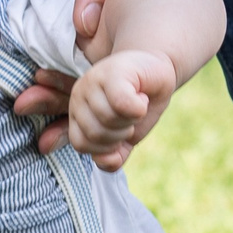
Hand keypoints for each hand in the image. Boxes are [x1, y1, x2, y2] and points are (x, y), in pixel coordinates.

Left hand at [67, 50, 177, 169]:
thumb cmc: (137, 106)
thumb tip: (103, 161)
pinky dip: (138, 109)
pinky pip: (121, 104)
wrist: (156, 74)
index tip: (120, 132)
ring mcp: (93, 81)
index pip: (81, 144)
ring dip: (131, 120)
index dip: (106, 147)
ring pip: (108, 120)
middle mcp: (78, 96)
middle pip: (95, 134)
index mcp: (75, 114)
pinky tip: (142, 98)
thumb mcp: (123, 138)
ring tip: (136, 105)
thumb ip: (111, 156)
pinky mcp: (113, 72)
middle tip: (130, 116)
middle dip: (120, 134)